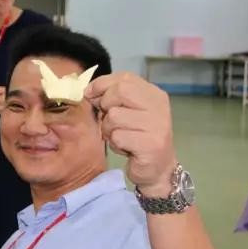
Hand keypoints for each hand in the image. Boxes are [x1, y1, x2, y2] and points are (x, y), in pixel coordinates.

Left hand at [85, 72, 176, 196]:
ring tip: (121, 137)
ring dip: (109, 130)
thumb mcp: (127, 112)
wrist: (157, 170)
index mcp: (154, 95)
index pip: (125, 78)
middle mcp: (159, 107)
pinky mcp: (151, 145)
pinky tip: (126, 149)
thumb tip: (88, 90)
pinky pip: (118, 137)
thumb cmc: (137, 138)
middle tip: (109, 121)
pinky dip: (116, 144)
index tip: (90, 94)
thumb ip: (112, 97)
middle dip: (105, 106)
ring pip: (114, 116)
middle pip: (119, 92)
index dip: (102, 84)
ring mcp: (157, 126)